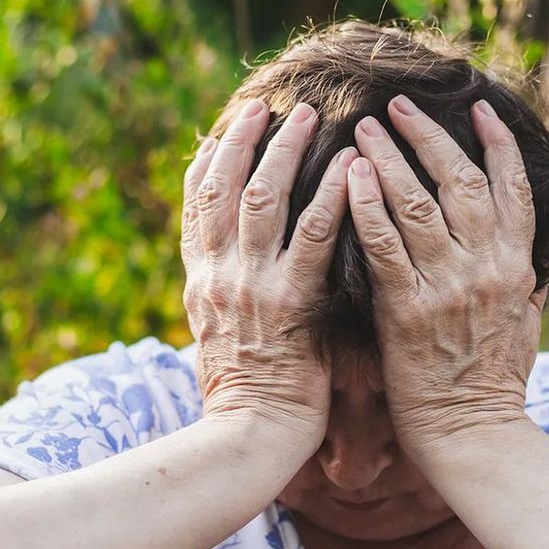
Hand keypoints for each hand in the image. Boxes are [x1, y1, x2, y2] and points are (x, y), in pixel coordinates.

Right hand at [181, 98, 356, 452]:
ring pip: (262, 199)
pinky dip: (332, 198)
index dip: (207, 165)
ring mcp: (251, 287)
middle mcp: (218, 277)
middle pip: (223, 189)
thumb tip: (236, 283)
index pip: (196, 210)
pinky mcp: (289, 304)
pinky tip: (352, 169)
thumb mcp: (221, 343)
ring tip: (308, 117)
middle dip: (242, 141)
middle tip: (264, 105)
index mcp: (201, 285)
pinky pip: (313, 238)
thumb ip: (228, 304)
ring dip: (285, 152)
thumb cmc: (245, 402)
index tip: (219, 131)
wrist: (248, 442)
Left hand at [346, 94, 543, 458]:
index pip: (513, 189)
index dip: (497, 144)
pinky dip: (367, 205)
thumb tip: (540, 265)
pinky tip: (350, 176)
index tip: (479, 110)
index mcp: (516, 268)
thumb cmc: (494, 387)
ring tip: (365, 127)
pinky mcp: (408, 309)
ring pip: (419, 203)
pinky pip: (384, 244)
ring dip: (390, 158)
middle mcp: (487, 268)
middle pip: (461, 181)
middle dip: (428, 137)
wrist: (473, 438)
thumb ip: (529, 288)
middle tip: (398, 106)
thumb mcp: (526, 329)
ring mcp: (448, 287)